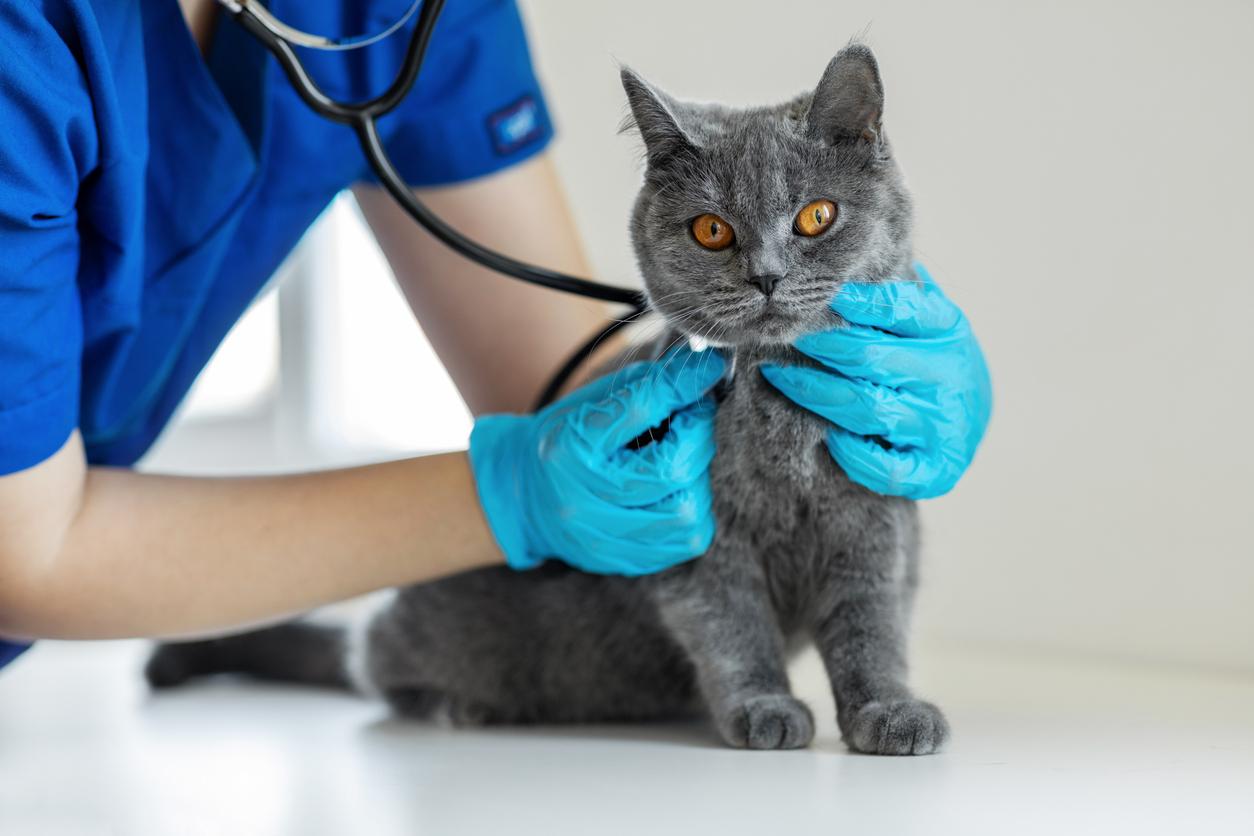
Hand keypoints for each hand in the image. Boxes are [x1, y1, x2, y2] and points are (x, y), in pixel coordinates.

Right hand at [469, 347, 725, 574]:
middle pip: (671, 469)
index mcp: (568, 448)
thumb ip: (641, 388)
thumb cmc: (561, 442)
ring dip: (698, 478)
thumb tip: (698, 371)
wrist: (522, 498)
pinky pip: (686, 541)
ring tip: (683, 459)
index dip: (682, 384)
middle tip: (694, 418)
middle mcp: (583, 499)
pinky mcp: (623, 561)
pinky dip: (694, 510)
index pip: (638, 408)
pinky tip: (678, 491)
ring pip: (687, 514)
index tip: (708, 368)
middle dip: (697, 436)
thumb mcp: (587, 405)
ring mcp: (603, 537)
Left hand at [761, 263, 990, 498]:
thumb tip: (852, 257)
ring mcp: (942, 424)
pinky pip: (887, 467)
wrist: (968, 423)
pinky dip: (853, 454)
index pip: (899, 308)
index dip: (855, 301)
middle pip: (871, 357)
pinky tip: (827, 438)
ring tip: (779, 377)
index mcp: (948, 330)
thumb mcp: (925, 320)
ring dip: (815, 393)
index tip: (817, 293)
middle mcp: (949, 375)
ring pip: (868, 408)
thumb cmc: (930, 360)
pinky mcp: (935, 468)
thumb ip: (895, 293)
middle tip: (783, 335)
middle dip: (819, 346)